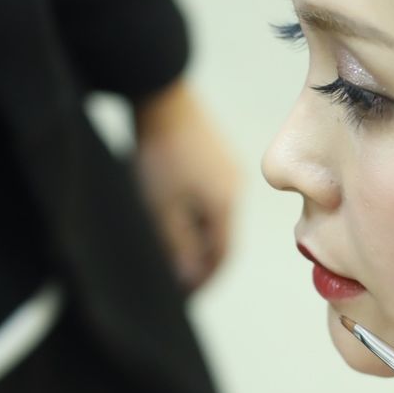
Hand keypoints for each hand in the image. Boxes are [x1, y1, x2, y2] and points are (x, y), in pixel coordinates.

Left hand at [134, 80, 240, 291]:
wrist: (161, 95)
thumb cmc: (159, 153)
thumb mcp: (162, 207)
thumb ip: (178, 245)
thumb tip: (190, 276)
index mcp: (225, 206)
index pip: (221, 256)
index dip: (204, 279)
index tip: (185, 297)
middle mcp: (234, 189)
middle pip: (221, 237)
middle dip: (202, 261)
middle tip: (179, 280)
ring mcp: (227, 170)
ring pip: (216, 216)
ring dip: (199, 238)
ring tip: (176, 251)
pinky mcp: (215, 155)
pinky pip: (211, 196)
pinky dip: (198, 215)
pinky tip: (179, 214)